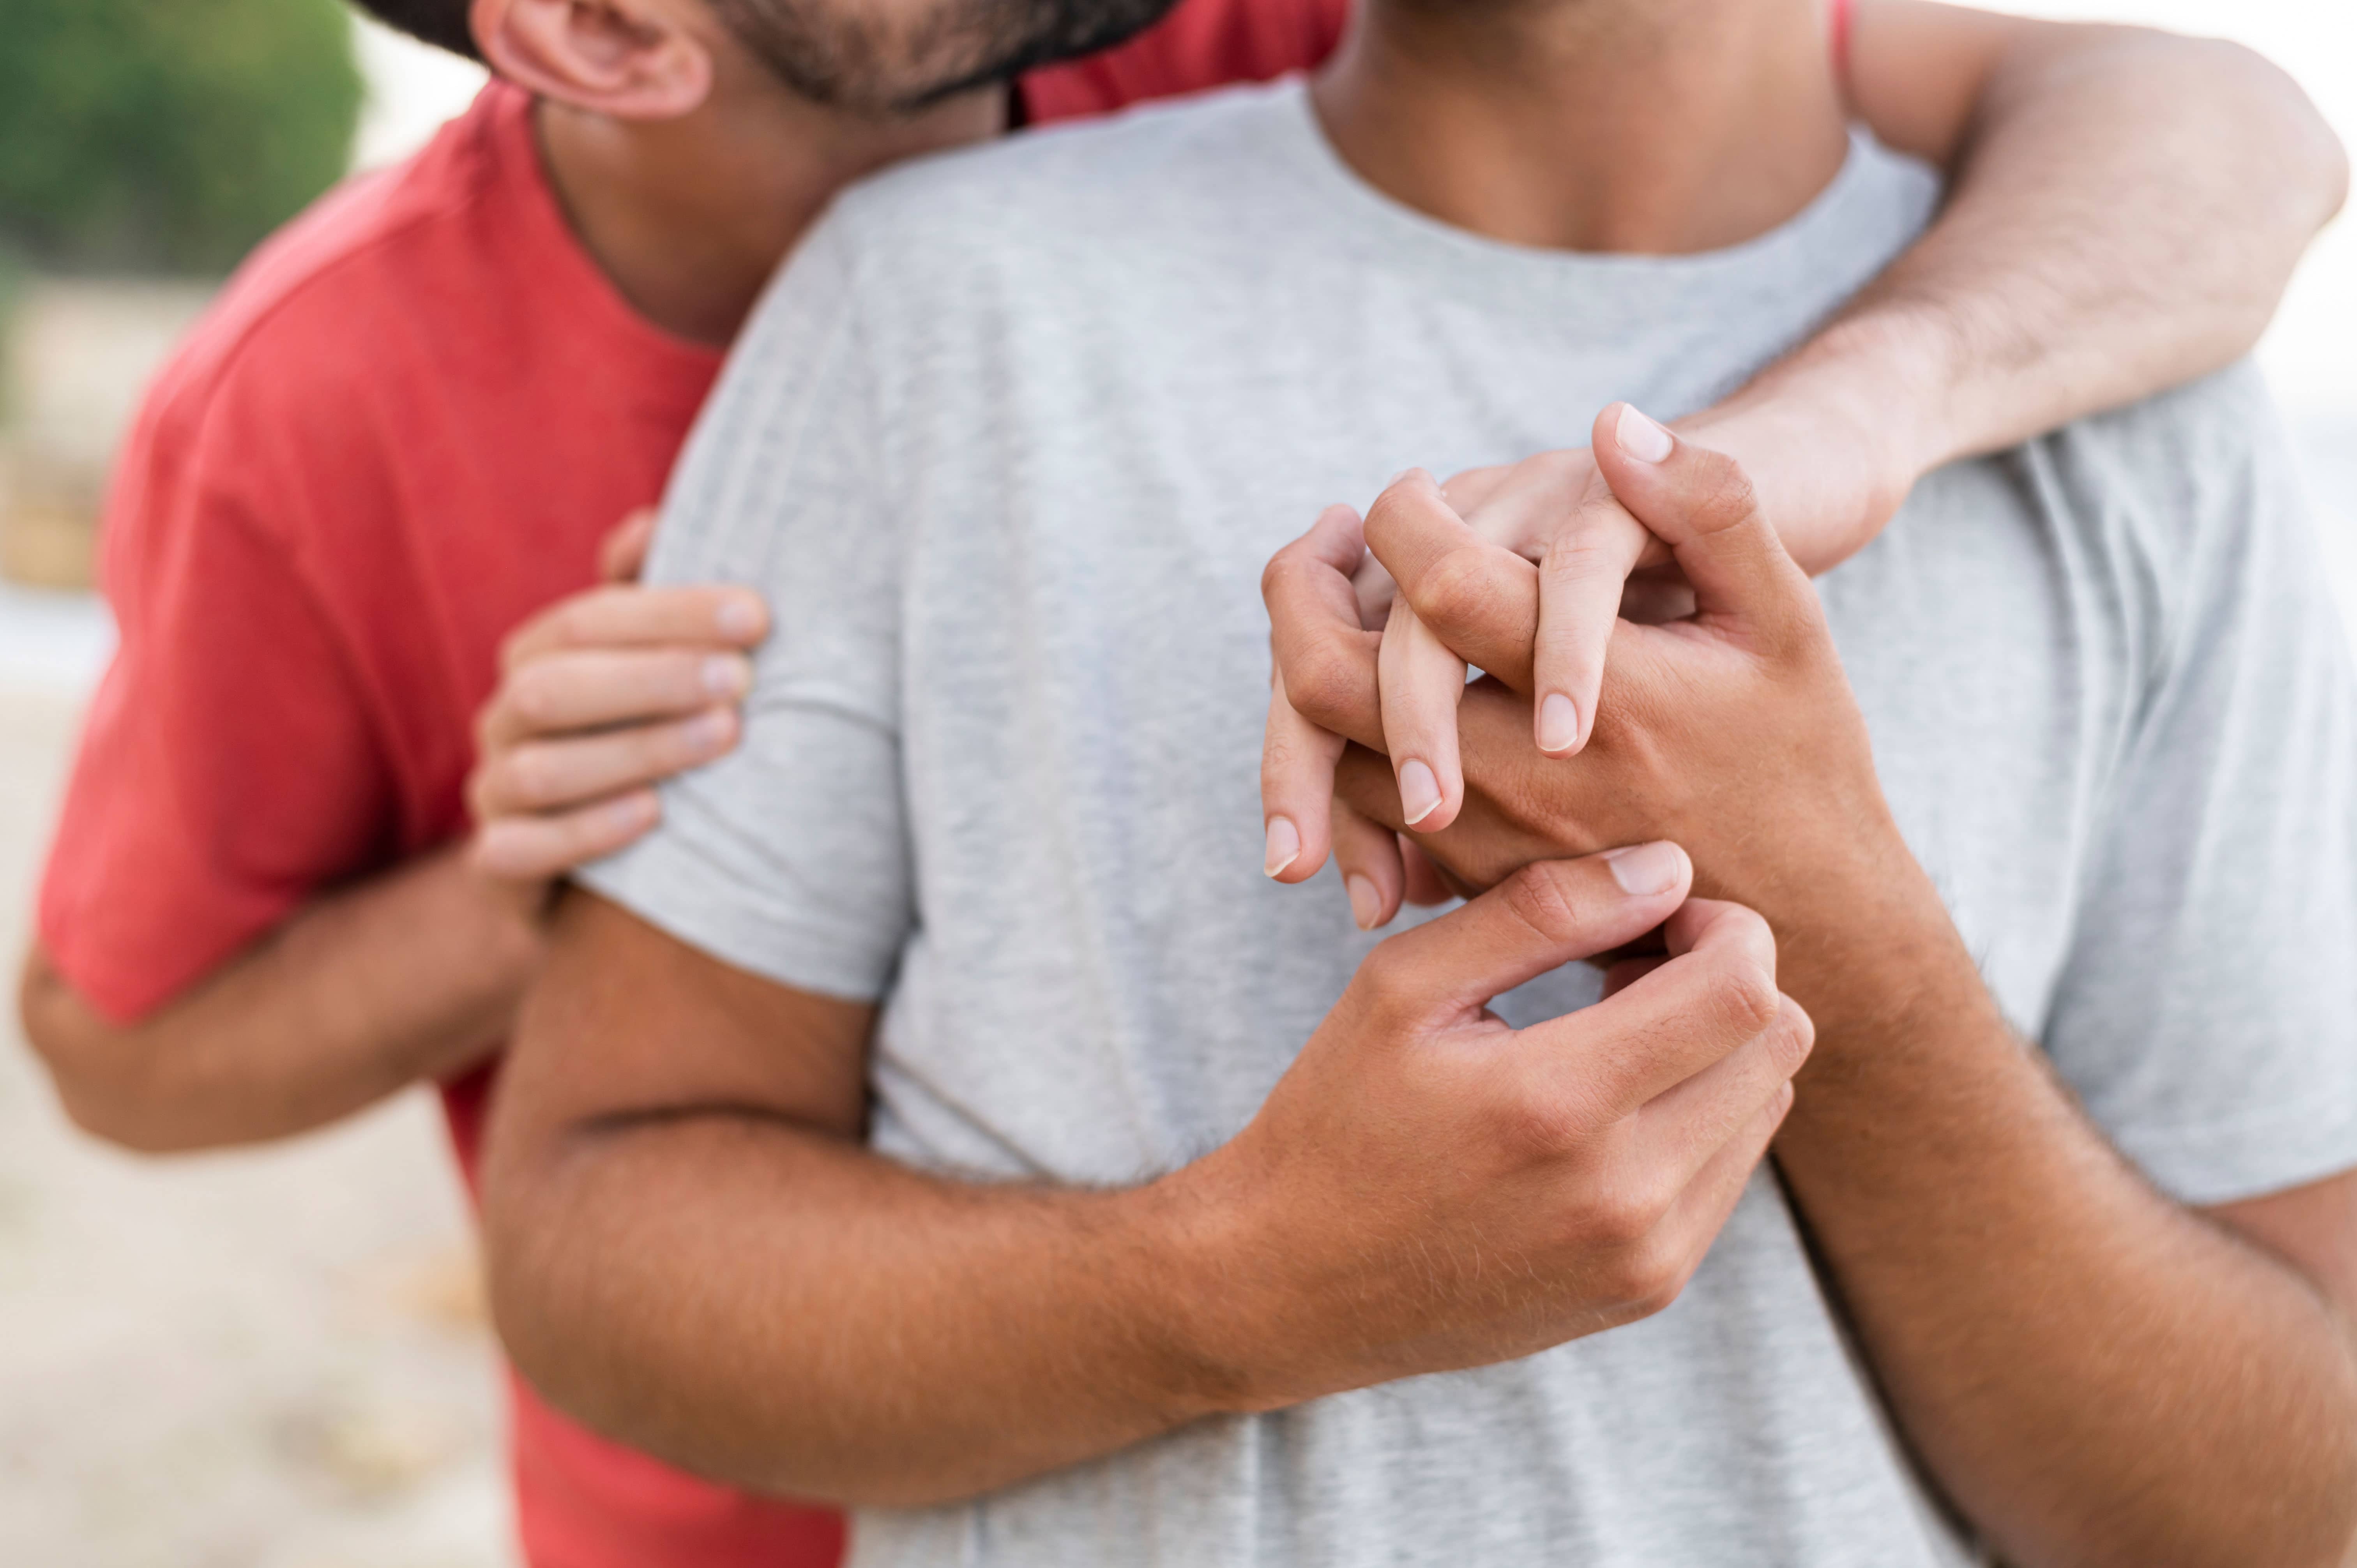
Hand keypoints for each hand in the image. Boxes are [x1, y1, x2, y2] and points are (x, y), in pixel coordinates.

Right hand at [467, 509, 769, 893]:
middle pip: (556, 687)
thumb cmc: (644, 731)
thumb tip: (650, 526)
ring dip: (637, 749)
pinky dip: (584, 832)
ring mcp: (495, 793)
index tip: (757, 615)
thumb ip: (649, 596)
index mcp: (538, 657)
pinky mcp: (498, 867)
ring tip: (723, 737)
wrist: (605, 864)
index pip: (591, 619)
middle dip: (654, 678)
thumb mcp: (651, 660)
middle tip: (743, 679)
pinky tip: (652, 815)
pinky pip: (517, 852)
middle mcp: (506, 718)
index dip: (672, 612)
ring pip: (541, 769)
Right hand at [1173, 847, 1812, 1407]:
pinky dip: (1696, 1114)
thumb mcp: (1403, 988)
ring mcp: (1647, 1255)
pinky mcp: (1650, 1290)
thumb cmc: (1337, 1119)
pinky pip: (1730, 1171)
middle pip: (1776, 1043)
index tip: (1655, 909)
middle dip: (1728, 975)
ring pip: (1766, 1105)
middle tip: (1635, 959)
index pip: (1740, 991)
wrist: (1295, 1285)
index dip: (1724, 926)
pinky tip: (1610, 1099)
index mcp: (1557, 1104)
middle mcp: (1623, 1194)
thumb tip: (1667, 868)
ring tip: (1617, 1028)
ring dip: (1716, 1046)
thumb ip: (1537, 911)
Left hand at [1270, 404, 1932, 996]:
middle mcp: (1533, 779)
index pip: (1447, 588)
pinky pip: (1376, 815)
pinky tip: (1366, 690)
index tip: (1405, 494)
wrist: (1810, 915)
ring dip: (1308, 678)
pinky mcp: (1480, 882)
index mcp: (1613, 696)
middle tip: (1319, 540)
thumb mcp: (1780, 618)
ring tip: (1328, 595)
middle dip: (1297, 604)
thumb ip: (1710, 508)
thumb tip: (1617, 420)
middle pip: (1342, 684)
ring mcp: (1495, 841)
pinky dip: (1347, 753)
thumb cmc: (1798, 747)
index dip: (1402, 522)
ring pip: (1343, 754)